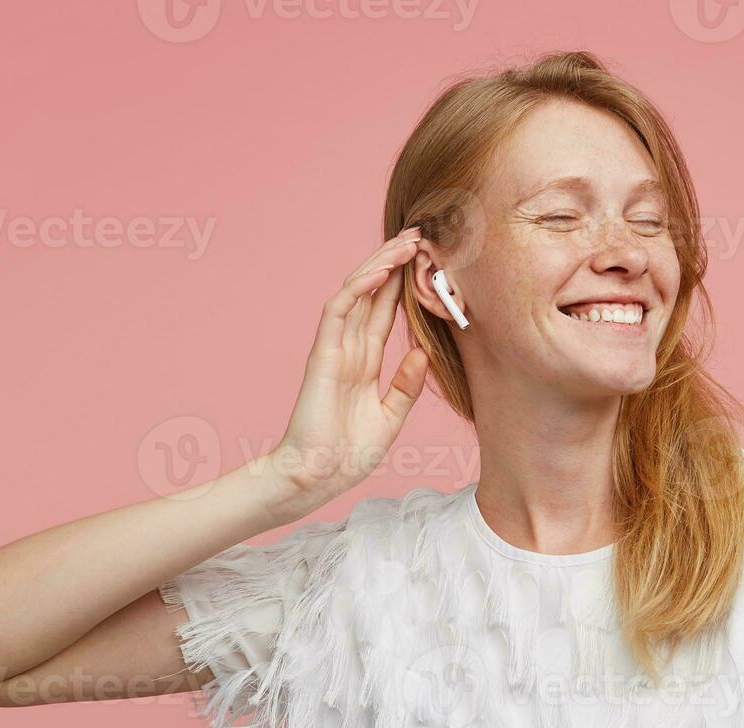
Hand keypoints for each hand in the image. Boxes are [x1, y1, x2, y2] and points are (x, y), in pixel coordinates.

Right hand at [268, 226, 430, 509]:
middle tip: (419, 235)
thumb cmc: (347, 455)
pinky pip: (339, 309)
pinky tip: (381, 269)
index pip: (384, 313)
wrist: (318, 476)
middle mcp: (348, 349)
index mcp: (364, 363)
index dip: (402, 286)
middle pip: (372, 294)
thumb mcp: (390, 417)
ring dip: (380, 264)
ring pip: (356, 292)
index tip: (426, 262)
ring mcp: (334, 349)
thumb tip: (424, 352)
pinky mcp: (323, 354)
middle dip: (393, 263)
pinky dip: (359, 287)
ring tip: (406, 241)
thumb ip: (406, 385)